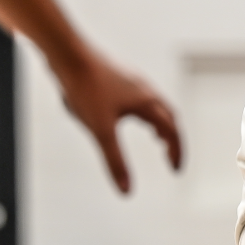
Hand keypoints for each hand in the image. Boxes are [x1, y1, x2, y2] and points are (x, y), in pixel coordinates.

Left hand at [58, 49, 182, 192]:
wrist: (68, 54)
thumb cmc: (85, 87)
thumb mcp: (101, 131)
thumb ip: (115, 161)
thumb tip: (127, 190)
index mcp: (146, 103)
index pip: (172, 131)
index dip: (176, 152)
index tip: (175, 170)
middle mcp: (144, 89)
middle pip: (169, 116)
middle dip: (172, 138)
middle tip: (170, 156)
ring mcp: (131, 80)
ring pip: (154, 104)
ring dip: (160, 123)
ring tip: (156, 137)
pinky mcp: (117, 75)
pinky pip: (139, 96)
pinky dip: (144, 112)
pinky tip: (125, 115)